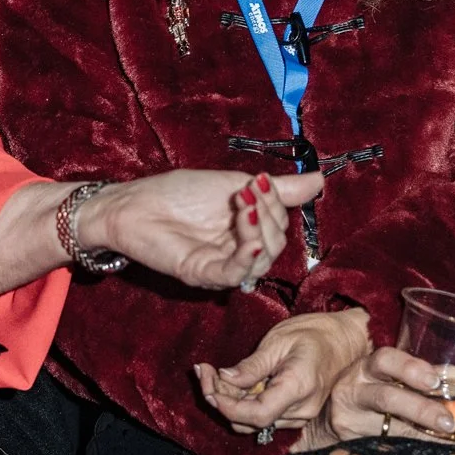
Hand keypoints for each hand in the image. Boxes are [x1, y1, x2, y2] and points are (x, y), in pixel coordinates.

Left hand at [96, 170, 322, 290]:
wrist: (134, 203)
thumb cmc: (177, 193)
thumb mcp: (234, 184)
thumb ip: (276, 190)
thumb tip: (320, 181)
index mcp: (246, 233)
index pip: (279, 227)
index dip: (274, 204)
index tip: (258, 180)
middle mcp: (237, 253)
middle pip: (274, 244)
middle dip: (267, 214)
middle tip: (247, 192)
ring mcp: (221, 266)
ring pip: (259, 259)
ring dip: (257, 230)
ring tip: (242, 204)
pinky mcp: (202, 274)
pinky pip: (235, 274)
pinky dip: (246, 257)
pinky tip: (246, 237)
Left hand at [195, 308, 368, 434]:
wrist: (345, 340)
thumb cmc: (314, 333)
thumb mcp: (279, 341)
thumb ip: (252, 365)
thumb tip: (224, 379)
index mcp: (297, 388)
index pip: (256, 415)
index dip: (226, 406)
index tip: (207, 385)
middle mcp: (300, 410)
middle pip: (250, 420)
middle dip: (220, 399)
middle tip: (202, 371)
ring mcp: (300, 415)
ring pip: (254, 420)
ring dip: (229, 402)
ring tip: (212, 373)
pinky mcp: (296, 413)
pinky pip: (263, 415)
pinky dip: (243, 402)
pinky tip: (231, 382)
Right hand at [291, 345, 454, 451]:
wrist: (323, 420)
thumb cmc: (363, 393)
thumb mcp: (379, 376)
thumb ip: (415, 375)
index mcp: (364, 368)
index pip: (385, 360)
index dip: (411, 368)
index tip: (436, 381)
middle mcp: (353, 391)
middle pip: (386, 398)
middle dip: (420, 408)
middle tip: (449, 420)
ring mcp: (351, 421)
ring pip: (388, 428)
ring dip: (423, 433)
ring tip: (449, 437)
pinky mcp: (352, 444)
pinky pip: (387, 447)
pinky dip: (417, 448)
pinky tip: (441, 452)